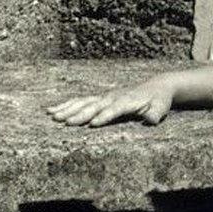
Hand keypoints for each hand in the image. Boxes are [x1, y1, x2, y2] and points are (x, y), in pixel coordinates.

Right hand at [46, 77, 175, 126]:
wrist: (156, 87)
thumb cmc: (158, 100)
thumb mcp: (161, 108)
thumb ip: (155, 114)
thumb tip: (151, 120)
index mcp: (126, 101)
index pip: (113, 109)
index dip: (103, 116)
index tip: (92, 124)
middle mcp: (112, 97)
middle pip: (93, 106)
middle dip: (79, 114)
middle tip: (64, 122)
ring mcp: (104, 97)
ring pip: (82, 102)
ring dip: (67, 109)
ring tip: (51, 115)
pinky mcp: (99, 99)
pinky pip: (79, 101)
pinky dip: (65, 105)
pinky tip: (51, 110)